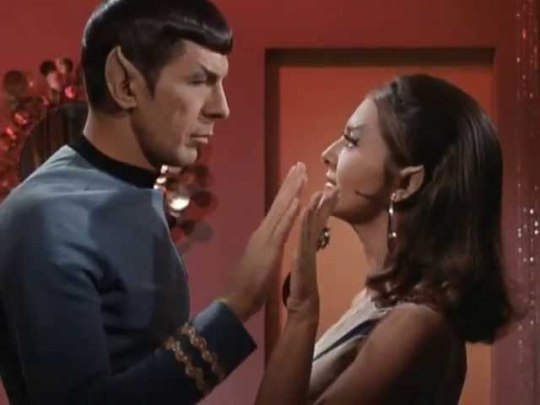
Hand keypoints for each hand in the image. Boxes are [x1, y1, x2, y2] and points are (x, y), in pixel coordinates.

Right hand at [221, 163, 306, 320]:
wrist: (235, 299)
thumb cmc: (247, 284)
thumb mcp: (260, 260)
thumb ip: (264, 247)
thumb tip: (269, 240)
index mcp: (263, 235)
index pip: (277, 208)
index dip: (287, 191)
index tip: (296, 176)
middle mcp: (263, 231)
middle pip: (279, 202)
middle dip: (290, 182)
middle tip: (300, 164)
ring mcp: (265, 238)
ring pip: (280, 209)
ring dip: (292, 190)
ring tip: (301, 173)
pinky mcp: (269, 249)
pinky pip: (281, 228)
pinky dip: (289, 213)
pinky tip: (297, 201)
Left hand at [286, 189, 337, 323]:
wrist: (303, 306)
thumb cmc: (304, 288)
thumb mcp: (306, 265)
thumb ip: (311, 252)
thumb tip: (314, 241)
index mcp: (308, 244)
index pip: (317, 221)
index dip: (324, 206)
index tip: (330, 191)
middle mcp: (310, 245)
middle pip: (319, 220)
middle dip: (327, 203)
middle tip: (335, 186)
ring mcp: (307, 250)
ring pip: (313, 225)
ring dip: (319, 208)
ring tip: (324, 192)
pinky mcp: (301, 257)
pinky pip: (303, 237)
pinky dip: (304, 223)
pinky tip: (305, 210)